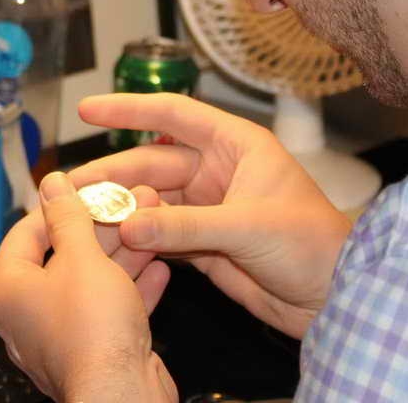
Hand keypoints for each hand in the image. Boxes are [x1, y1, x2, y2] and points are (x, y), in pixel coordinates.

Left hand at [0, 172, 177, 402]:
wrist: (122, 393)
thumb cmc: (92, 334)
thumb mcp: (81, 257)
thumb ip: (68, 218)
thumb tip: (53, 186)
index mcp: (10, 291)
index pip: (25, 233)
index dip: (56, 207)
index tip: (82, 190)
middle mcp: (29, 315)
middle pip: (61, 257)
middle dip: (98, 228)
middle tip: (121, 205)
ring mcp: (63, 335)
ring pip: (90, 282)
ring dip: (120, 254)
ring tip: (146, 226)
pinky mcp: (94, 350)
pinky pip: (109, 310)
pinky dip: (131, 288)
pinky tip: (157, 267)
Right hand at [70, 93, 352, 338]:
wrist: (335, 299)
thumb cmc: (314, 246)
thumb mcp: (249, 227)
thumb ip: (186, 227)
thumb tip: (129, 225)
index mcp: (237, 146)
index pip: (174, 115)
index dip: (129, 109)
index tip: (88, 110)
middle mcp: (219, 171)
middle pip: (152, 162)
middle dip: (112, 174)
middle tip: (73, 188)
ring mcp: (208, 209)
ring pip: (151, 200)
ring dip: (119, 208)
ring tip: (79, 216)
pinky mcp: (202, 246)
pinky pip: (158, 234)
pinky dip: (134, 238)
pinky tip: (108, 241)